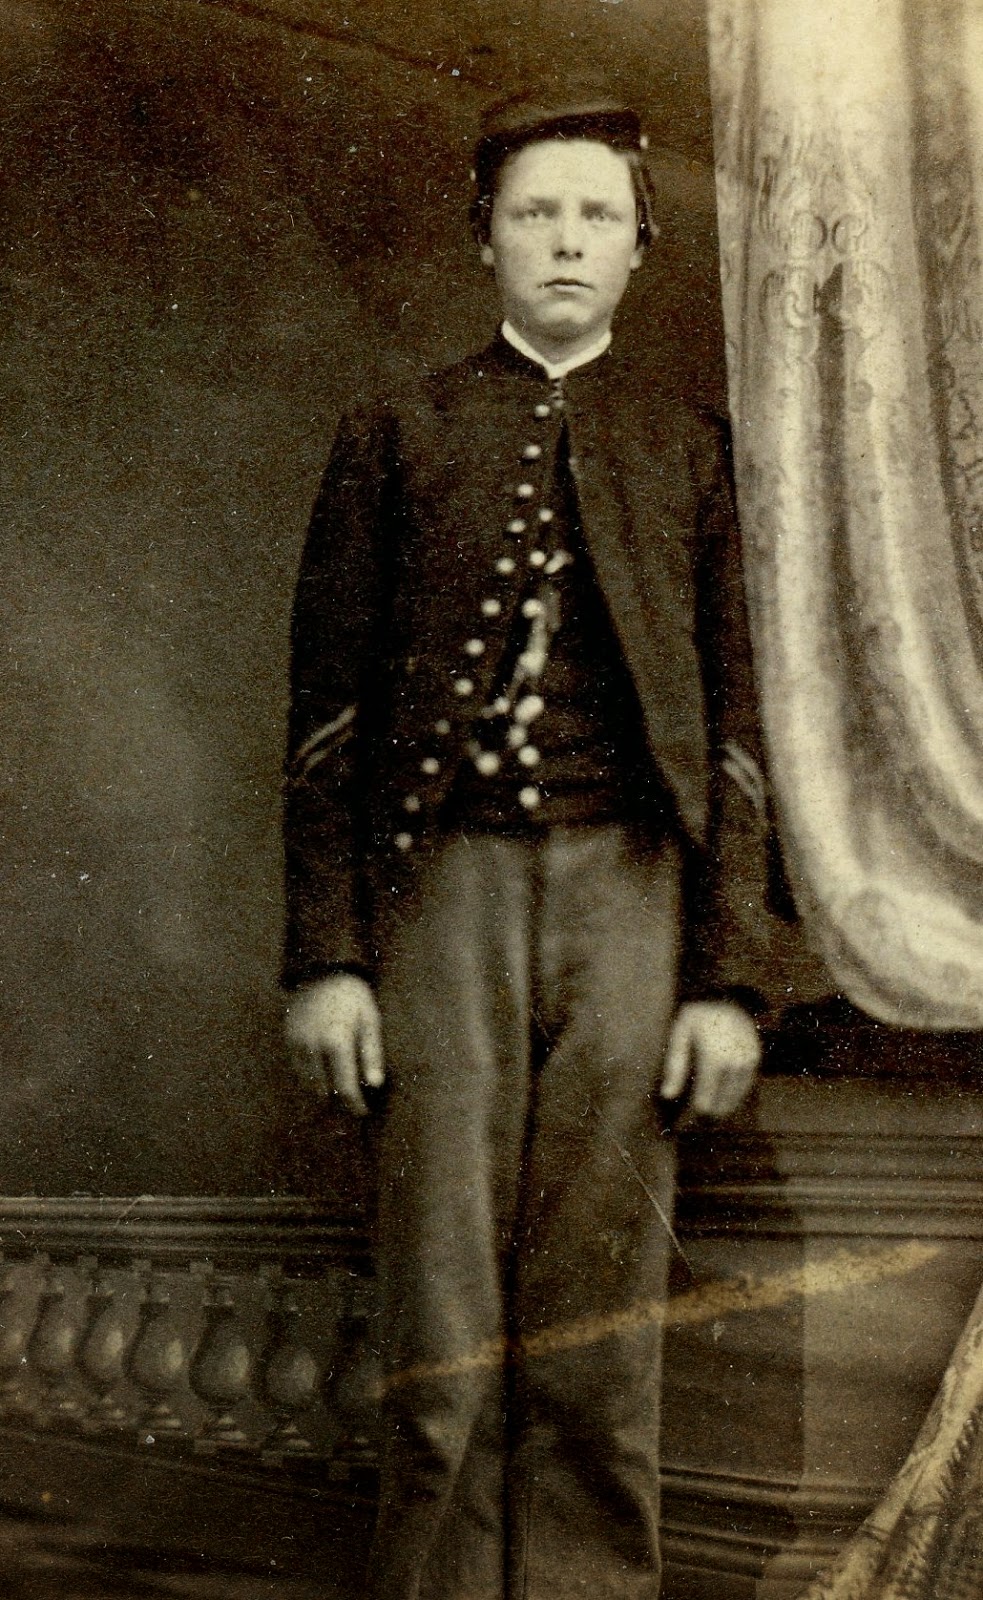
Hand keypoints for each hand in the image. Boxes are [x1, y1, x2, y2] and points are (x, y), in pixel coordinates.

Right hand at [284, 974, 384, 1115]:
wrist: (323, 971)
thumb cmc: (353, 997)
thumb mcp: (370, 1021)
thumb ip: (372, 1054)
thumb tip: (375, 1085)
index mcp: (336, 1042)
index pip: (345, 1087)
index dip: (354, 1104)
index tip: (363, 1112)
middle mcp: (312, 1046)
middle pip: (322, 1091)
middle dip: (337, 1101)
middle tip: (351, 1106)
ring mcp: (296, 1043)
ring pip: (307, 1083)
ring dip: (322, 1091)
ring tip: (338, 1093)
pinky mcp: (287, 1040)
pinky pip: (298, 1069)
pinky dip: (310, 1077)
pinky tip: (324, 1075)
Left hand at [660, 1000, 760, 1120]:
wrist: (728, 995)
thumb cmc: (699, 1015)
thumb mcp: (680, 1034)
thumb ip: (675, 1065)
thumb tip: (668, 1096)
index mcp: (714, 1058)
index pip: (706, 1099)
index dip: (696, 1112)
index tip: (686, 1117)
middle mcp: (735, 1063)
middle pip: (723, 1102)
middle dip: (710, 1111)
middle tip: (699, 1117)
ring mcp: (748, 1061)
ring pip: (736, 1096)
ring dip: (725, 1104)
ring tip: (713, 1110)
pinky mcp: (756, 1059)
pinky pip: (746, 1085)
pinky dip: (735, 1093)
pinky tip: (724, 1094)